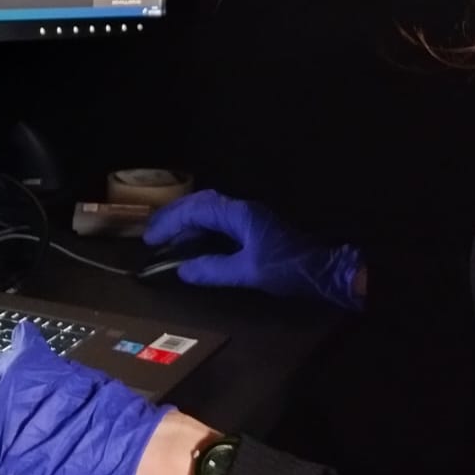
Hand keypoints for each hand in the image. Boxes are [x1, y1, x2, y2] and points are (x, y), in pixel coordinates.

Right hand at [143, 189, 363, 308]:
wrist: (324, 270)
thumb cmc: (288, 269)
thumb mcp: (248, 272)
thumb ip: (214, 270)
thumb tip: (183, 270)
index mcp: (240, 214)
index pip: (196, 210)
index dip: (171, 222)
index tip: (151, 238)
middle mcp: (243, 209)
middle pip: (202, 203)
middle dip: (175, 215)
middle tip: (153, 233)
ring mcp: (250, 217)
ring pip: (211, 210)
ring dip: (187, 220)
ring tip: (168, 236)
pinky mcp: (255, 227)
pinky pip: (220, 220)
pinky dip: (201, 228)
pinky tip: (195, 242)